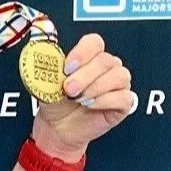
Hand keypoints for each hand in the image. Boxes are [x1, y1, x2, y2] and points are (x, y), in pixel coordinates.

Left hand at [33, 33, 135, 159]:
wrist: (56, 127)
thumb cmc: (55, 102)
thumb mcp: (48, 81)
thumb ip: (50, 65)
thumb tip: (46, 51)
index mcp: (89, 57)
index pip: (95, 42)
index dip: (82, 53)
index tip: (67, 67)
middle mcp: (106, 67)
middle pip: (106, 60)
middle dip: (85, 75)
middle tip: (69, 89)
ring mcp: (117, 84)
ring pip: (119, 76)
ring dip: (96, 87)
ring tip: (78, 99)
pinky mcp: (124, 103)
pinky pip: (124, 97)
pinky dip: (106, 100)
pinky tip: (91, 105)